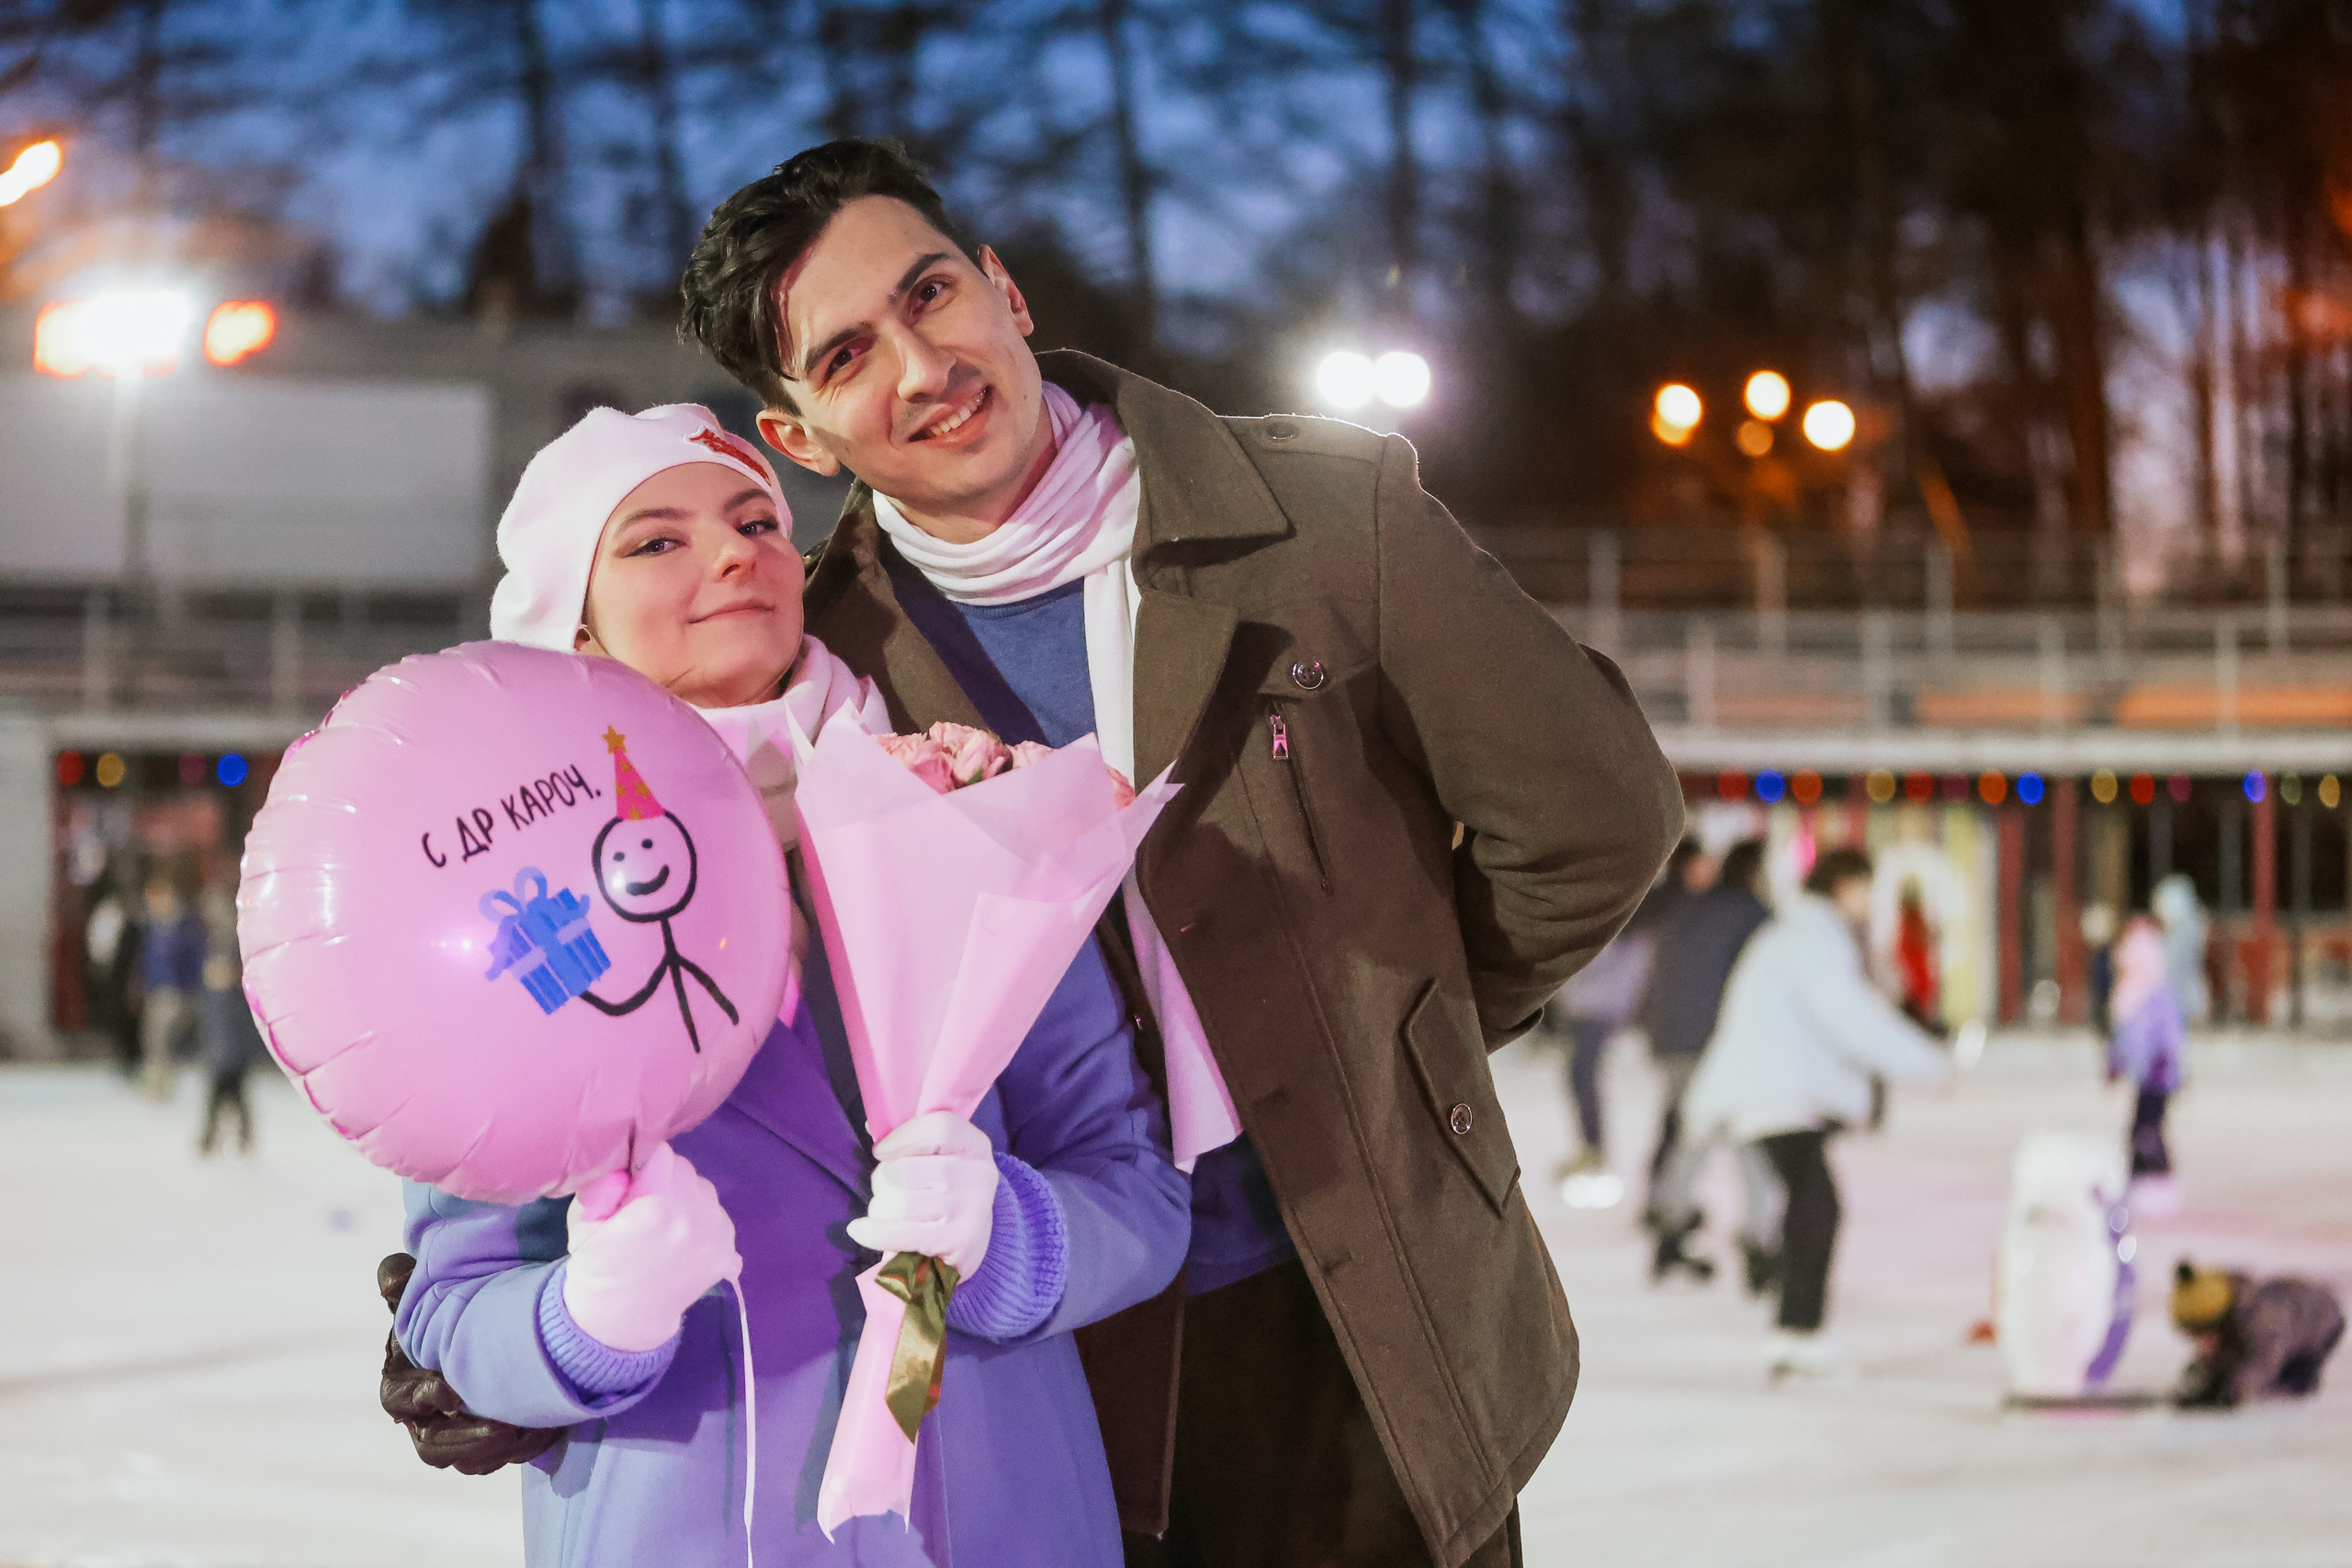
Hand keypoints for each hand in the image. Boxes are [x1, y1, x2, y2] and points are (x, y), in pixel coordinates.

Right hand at [376, 1254, 562, 1474]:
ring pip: (470, 1459)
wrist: (487, 1317)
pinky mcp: (492, 1437)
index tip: (449, 1392)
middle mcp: (425, 1416)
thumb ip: (399, 1277)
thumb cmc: (446, 1300)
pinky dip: (525, 1448)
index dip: (422, 1400)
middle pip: (434, 1446)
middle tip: (504, 1425)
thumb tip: (389, 1281)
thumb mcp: (421, 1284)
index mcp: (402, 1382)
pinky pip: (503, 1456)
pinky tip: (549, 1430)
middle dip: (468, 1438)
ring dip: (499, 1450)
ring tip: (530, 1430)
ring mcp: (459, 1431)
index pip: (401, 1403)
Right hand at [561, 1142, 739, 1352]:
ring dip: (686, 1197)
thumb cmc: (597, 1264)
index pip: (659, 1154)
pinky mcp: (727, 1252)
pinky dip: (702, 1219)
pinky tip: (681, 1238)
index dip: (643, 1163)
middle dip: (664, 1178)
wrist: (622, 1317)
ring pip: (704, 1189)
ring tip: (664, 1224)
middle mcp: (693, 1217)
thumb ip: (603, 1185)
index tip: (633, 1180)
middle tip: (644, 1204)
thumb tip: (627, 1163)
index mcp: (656, 1207)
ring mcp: (715, 1237)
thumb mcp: (584, 1221)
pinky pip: (718, 1214)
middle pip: (684, 1169)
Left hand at [845, 1111, 998, 1277]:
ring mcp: (968, 1209)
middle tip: (887, 1190)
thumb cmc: (946, 1190)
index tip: (880, 1151)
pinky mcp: (956, 1241)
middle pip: (904, 1170)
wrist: (972, 1240)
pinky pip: (897, 1234)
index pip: (938, 1128)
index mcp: (974, 1145)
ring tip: (887, 1212)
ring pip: (897, 1203)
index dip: (901, 1136)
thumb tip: (872, 1126)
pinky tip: (860, 1230)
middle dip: (881, 1181)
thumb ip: (912, 1138)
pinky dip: (872, 1232)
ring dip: (880, 1209)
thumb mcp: (942, 1157)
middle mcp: (977, 1174)